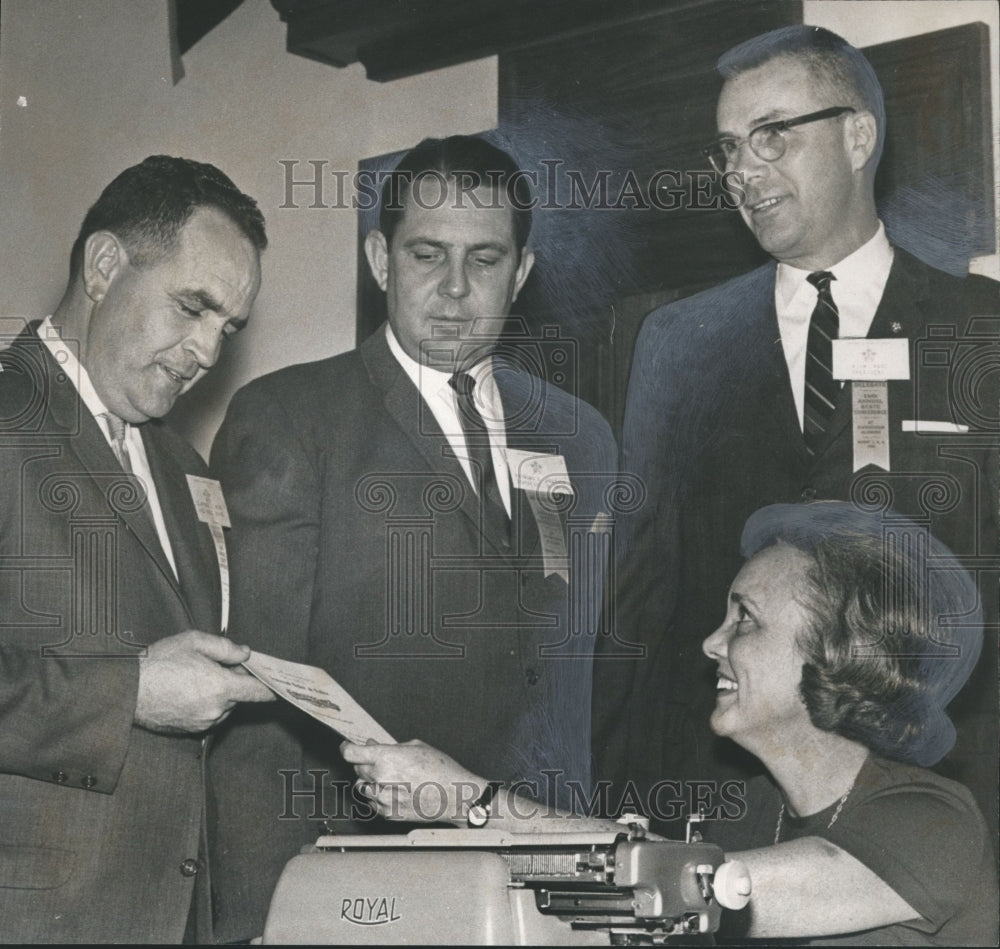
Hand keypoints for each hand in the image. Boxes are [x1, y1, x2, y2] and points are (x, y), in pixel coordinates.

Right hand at [134, 630, 274, 733]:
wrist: (126, 691)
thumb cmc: (159, 662)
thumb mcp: (195, 642)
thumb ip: (226, 648)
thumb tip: (246, 654)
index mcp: (222, 688)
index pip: (259, 693)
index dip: (271, 688)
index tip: (281, 687)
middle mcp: (216, 710)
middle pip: (238, 697)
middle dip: (233, 682)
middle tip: (213, 667)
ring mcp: (202, 723)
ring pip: (222, 707)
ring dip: (217, 695)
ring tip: (193, 678)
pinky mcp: (189, 730)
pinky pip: (206, 716)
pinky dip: (203, 705)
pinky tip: (184, 691)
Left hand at [341, 739, 484, 823]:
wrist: (455, 797)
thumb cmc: (441, 769)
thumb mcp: (416, 747)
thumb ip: (390, 747)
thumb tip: (373, 746)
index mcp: (386, 758)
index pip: (351, 753)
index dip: (347, 747)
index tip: (347, 746)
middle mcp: (380, 779)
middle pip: (357, 769)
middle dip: (364, 762)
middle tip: (379, 760)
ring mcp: (383, 799)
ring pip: (362, 787)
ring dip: (370, 780)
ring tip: (389, 777)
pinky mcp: (388, 814)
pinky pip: (372, 803)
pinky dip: (378, 796)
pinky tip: (395, 791)